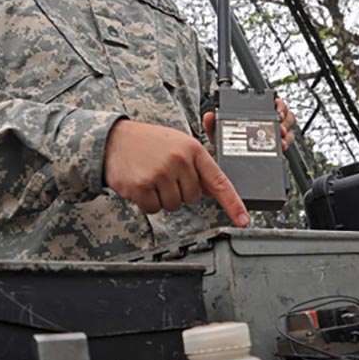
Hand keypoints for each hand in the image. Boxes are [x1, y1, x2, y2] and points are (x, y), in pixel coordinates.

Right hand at [103, 119, 248, 226]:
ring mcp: (161, 173)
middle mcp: (179, 160)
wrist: (114, 139)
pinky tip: (141, 184)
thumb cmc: (148, 142)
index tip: (244, 220)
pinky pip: (154, 209)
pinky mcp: (143, 186)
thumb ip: (197, 166)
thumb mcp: (178, 144)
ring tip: (151, 176)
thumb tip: (213, 190)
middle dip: (180, 191)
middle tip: (165, 174)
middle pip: (193, 198)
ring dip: (163, 197)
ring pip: (174, 205)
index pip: (219, 181)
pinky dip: (147, 202)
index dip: (233, 203)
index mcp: (193, 149)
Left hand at [202, 96, 295, 151]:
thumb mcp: (218, 135)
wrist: (228, 165)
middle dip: (285, 120)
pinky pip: (287, 142)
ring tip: (280, 140)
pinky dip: (286, 144)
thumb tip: (209, 116)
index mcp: (253, 114)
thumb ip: (212, 125)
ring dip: (286, 133)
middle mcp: (266, 122)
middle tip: (279, 127)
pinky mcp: (276, 147)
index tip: (276, 112)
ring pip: (288, 128)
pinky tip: (280, 147)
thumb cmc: (225, 146)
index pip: (273, 103)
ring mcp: (272, 134)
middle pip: (285, 115)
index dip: (278, 105)